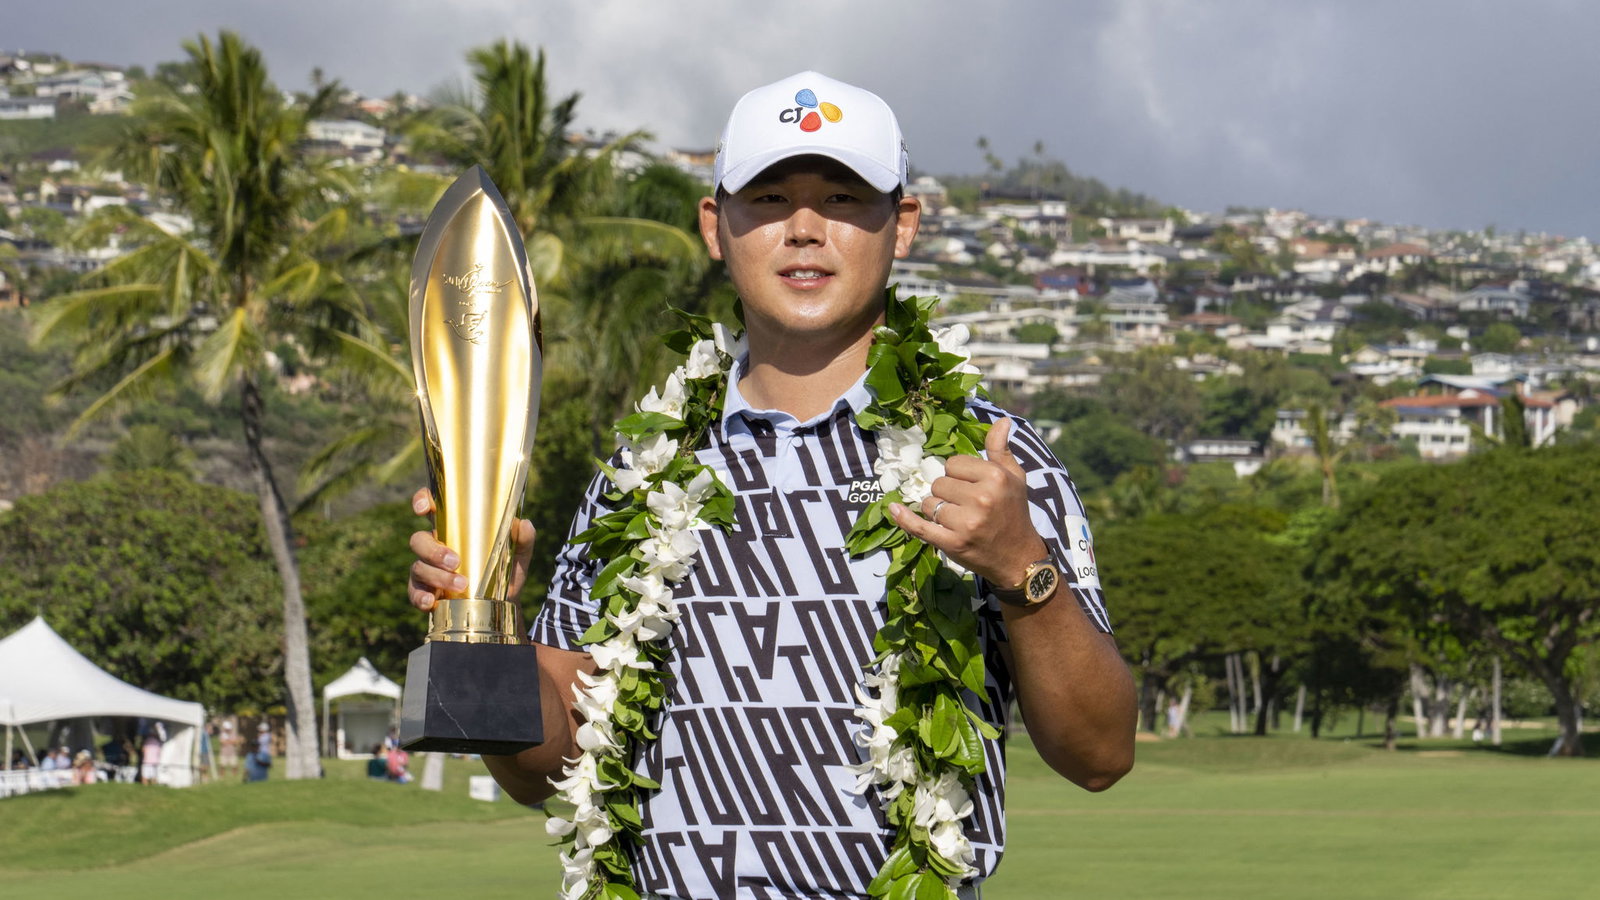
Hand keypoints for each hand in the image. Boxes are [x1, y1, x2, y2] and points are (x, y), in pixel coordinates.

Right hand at [407, 487, 536, 611]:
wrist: (500, 607)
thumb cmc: (504, 573)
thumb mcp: (517, 556)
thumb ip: (523, 539)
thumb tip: (523, 524)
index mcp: (454, 531)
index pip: (432, 509)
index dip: (422, 501)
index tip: (424, 509)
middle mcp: (434, 548)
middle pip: (418, 540)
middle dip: (433, 550)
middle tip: (455, 562)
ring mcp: (426, 570)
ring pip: (418, 567)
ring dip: (437, 576)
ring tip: (461, 585)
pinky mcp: (423, 593)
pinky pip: (414, 593)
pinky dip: (420, 597)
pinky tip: (432, 602)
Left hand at [887, 418, 1046, 587]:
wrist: (1019, 557)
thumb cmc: (1014, 512)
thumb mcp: (1014, 478)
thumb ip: (1000, 449)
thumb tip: (1001, 420)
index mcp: (995, 477)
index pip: (953, 463)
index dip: (958, 474)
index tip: (970, 486)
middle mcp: (981, 498)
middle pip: (939, 483)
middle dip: (947, 493)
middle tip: (966, 506)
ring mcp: (966, 522)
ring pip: (928, 503)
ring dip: (936, 510)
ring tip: (958, 519)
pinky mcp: (953, 543)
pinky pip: (920, 527)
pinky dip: (904, 519)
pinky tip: (894, 508)